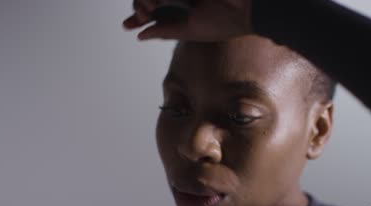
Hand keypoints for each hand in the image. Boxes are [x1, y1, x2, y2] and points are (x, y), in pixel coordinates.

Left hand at [123, 0, 252, 41]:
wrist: (243, 9)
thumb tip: (141, 36)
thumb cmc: (221, 23)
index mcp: (177, 14)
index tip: (127, 25)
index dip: (137, 18)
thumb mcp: (189, 31)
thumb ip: (165, 31)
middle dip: (140, 6)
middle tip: (146, 12)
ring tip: (155, 4)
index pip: (152, 14)